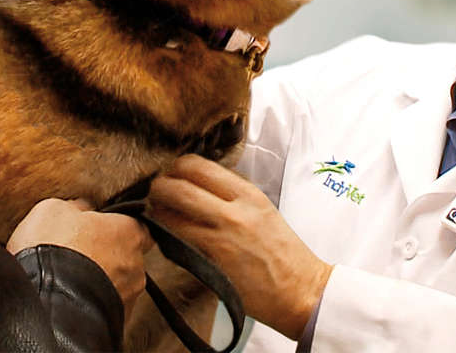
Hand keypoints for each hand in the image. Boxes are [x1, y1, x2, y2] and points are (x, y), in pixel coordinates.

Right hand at [7, 198, 152, 308]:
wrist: (47, 306)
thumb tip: (82, 208)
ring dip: (98, 282)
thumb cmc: (53, 252)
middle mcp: (137, 266)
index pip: (134, 224)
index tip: (95, 228)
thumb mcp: (53, 210)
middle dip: (105, 256)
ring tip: (67, 281)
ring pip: (116, 284)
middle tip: (76, 254)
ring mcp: (129, 297)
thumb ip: (77, 206)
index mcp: (130, 232)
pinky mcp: (117, 323)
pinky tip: (69, 300)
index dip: (114, 225)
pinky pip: (105, 308)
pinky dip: (91, 304)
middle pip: (126, 256)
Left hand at [148, 154, 331, 339]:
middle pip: (178, 186)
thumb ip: (232, 197)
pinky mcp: (212, 263)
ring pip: (170, 216)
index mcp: (248, 194)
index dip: (177, 168)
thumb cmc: (283, 253)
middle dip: (158, 188)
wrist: (300, 289)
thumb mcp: (262, 211)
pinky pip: (177, 244)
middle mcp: (234, 211)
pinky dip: (166, 239)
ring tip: (157, 217)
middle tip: (155, 195)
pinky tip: (167, 240)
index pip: (198, 166)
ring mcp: (221, 237)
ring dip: (156, 214)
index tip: (173, 175)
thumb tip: (199, 188)